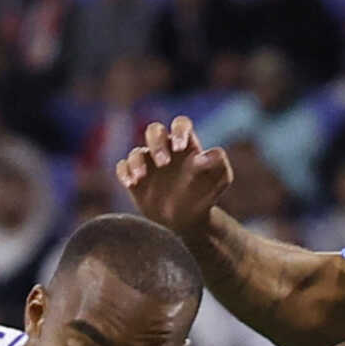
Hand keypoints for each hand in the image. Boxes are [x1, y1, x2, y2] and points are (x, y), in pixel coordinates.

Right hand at [116, 116, 233, 237]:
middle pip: (154, 130)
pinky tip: (131, 183)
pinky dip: (125, 172)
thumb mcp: (220, 179)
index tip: (179, 147)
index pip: (180, 124)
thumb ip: (218, 163)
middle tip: (163, 163)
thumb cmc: (206, 195)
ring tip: (142, 177)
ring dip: (137, 161)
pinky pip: (123, 167)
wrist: (189, 221)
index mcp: (186, 144)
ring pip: (136, 151)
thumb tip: (203, 156)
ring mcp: (148, 164)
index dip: (179, 131)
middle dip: (156, 143)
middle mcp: (165, 149)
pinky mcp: (135, 179)